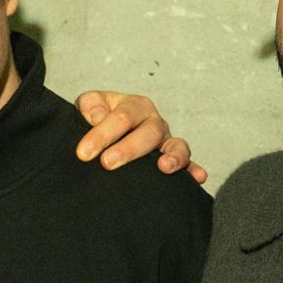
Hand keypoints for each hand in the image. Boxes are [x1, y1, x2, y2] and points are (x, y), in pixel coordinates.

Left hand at [72, 91, 208, 183]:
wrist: (108, 131)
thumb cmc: (98, 117)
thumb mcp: (90, 104)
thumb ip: (90, 105)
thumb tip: (97, 117)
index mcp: (134, 106)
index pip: (121, 117)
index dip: (102, 134)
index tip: (84, 153)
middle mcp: (154, 122)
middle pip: (149, 132)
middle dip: (128, 149)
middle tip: (108, 163)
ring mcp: (165, 142)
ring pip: (175, 146)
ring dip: (173, 156)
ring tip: (164, 167)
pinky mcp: (173, 159)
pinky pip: (188, 164)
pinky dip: (194, 169)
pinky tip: (197, 178)